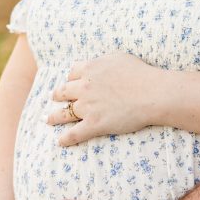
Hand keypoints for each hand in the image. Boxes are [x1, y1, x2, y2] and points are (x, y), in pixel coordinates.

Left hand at [48, 53, 162, 145]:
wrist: (152, 93)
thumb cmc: (140, 73)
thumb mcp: (118, 57)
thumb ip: (102, 60)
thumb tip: (95, 65)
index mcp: (89, 69)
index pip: (72, 73)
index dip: (71, 78)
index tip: (72, 83)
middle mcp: (84, 87)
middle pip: (63, 92)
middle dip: (58, 95)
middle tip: (54, 99)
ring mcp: (88, 107)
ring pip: (64, 113)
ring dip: (54, 117)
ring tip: (48, 120)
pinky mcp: (94, 124)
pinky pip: (74, 134)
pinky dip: (66, 139)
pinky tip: (60, 142)